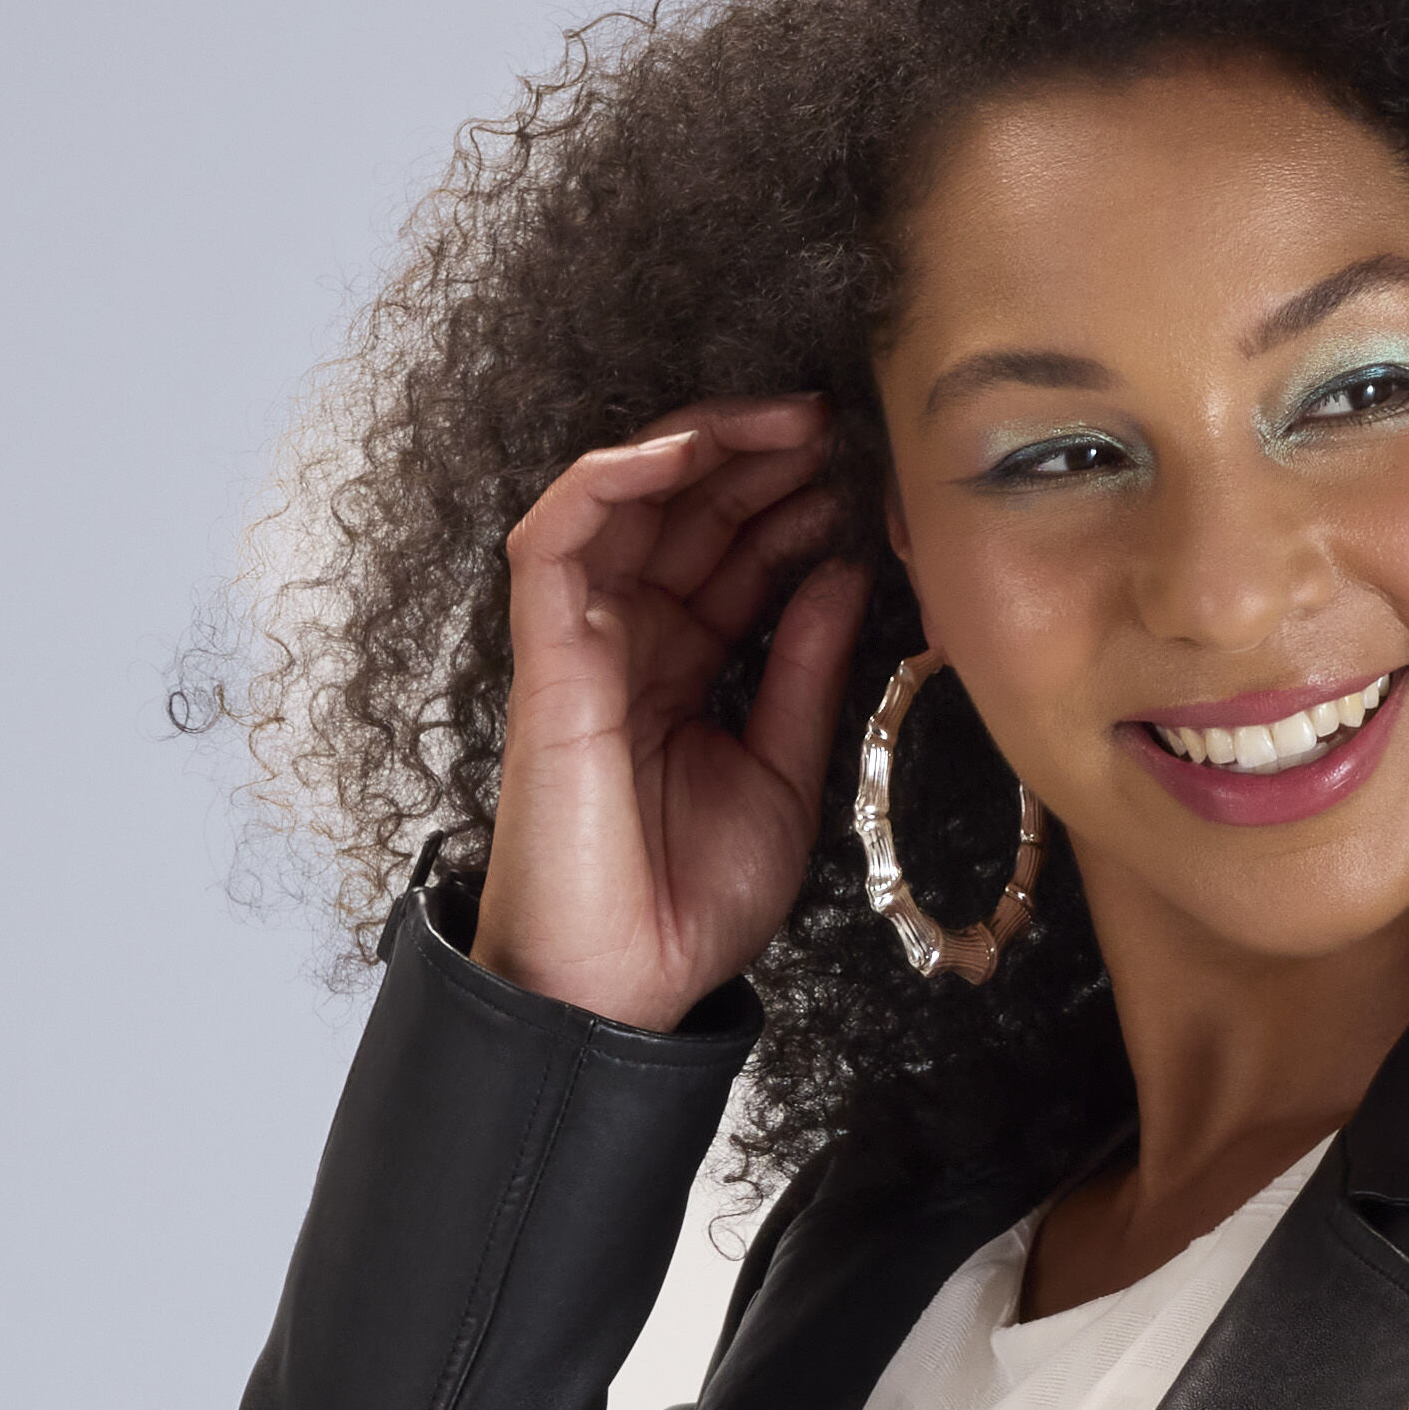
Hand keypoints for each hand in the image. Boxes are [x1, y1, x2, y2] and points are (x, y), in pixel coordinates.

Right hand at [467, 399, 872, 1031]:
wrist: (625, 987)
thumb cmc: (688, 904)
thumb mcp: (783, 774)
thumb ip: (805, 672)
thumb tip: (842, 575)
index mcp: (682, 669)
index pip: (732, 556)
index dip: (790, 506)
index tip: (861, 475)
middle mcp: (629, 642)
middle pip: (685, 513)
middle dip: (759, 458)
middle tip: (836, 423)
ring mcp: (583, 644)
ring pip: (626, 502)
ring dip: (702, 447)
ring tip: (786, 423)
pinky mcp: (547, 657)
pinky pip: (558, 537)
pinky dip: (613, 480)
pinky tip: (686, 453)